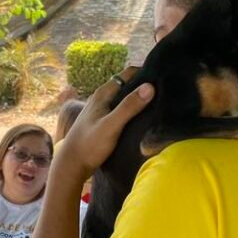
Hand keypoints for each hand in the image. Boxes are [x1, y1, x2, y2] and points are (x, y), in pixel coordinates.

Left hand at [56, 66, 154, 180]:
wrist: (72, 165)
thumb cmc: (89, 145)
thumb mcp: (111, 125)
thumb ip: (129, 107)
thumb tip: (150, 87)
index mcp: (103, 93)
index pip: (128, 73)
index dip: (145, 72)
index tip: (163, 78)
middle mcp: (102, 97)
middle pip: (127, 85)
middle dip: (144, 86)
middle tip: (166, 92)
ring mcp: (102, 109)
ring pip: (125, 98)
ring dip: (139, 99)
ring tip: (160, 104)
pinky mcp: (104, 121)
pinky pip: (122, 110)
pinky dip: (133, 110)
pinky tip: (143, 119)